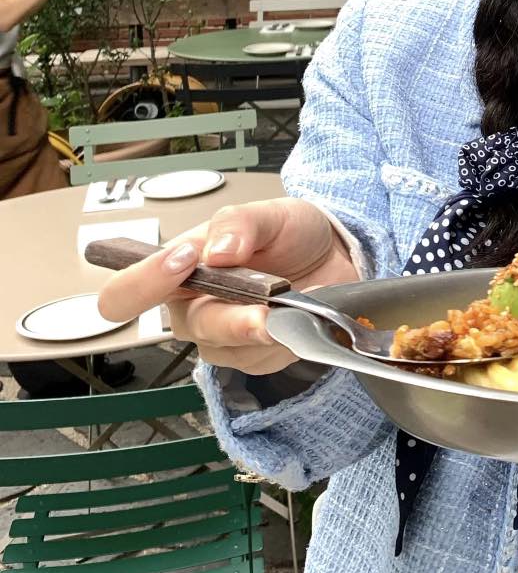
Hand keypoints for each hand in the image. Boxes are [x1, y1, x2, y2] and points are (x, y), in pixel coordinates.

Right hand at [97, 197, 358, 374]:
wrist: (335, 256)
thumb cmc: (289, 233)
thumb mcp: (269, 213)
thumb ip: (239, 224)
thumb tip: (218, 249)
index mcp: (177, 269)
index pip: (127, 291)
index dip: (143, 283)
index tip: (184, 261)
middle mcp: (192, 308)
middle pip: (189, 326)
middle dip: (230, 318)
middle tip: (266, 307)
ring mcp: (221, 337)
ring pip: (228, 348)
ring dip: (266, 330)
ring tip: (298, 303)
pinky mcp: (253, 356)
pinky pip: (262, 359)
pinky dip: (289, 338)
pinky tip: (304, 316)